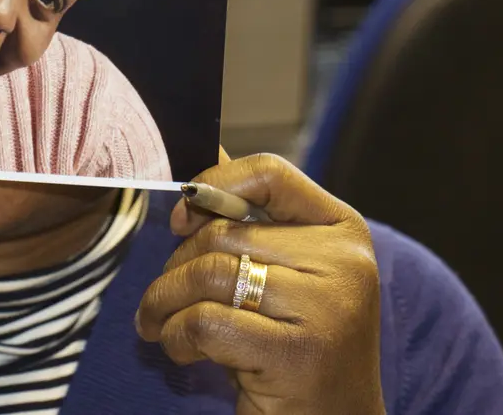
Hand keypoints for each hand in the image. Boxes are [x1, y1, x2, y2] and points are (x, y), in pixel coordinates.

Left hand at [135, 151, 385, 414]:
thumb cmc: (297, 345)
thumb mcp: (285, 274)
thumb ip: (251, 219)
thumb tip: (208, 149)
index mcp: (343, 230)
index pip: (269, 173)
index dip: (212, 186)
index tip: (180, 220)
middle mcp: (344, 262)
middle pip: (224, 232)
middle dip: (174, 266)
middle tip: (160, 298)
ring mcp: (326, 308)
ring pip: (208, 274)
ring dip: (164, 302)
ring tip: (158, 324)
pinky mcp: (298, 354)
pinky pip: (206, 322)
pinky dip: (177, 336)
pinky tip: (182, 351)